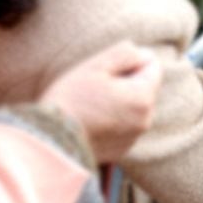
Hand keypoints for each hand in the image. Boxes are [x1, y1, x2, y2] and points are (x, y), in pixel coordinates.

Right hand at [42, 40, 161, 163]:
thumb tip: (144, 54)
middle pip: (144, 88)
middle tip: (95, 87)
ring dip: (119, 102)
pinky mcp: (120, 150)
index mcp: (143, 98)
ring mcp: (133, 138)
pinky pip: (124, 126)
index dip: (129, 61)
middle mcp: (145, 121)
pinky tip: (90, 121)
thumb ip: (126, 53)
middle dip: (126, 82)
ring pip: (134, 107)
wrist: (50, 140)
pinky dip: (112, 120)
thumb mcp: (97, 65)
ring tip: (90, 105)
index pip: (152, 65)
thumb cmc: (71, 99)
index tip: (107, 70)